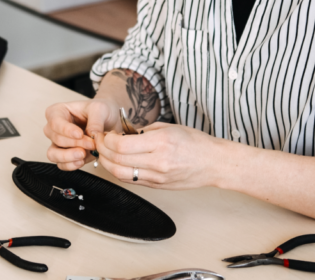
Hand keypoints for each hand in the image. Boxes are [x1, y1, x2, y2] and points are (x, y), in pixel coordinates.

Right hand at [44, 100, 119, 170]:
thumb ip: (95, 120)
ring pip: (53, 154)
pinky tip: (82, 161)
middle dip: (75, 143)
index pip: (55, 122)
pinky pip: (61, 164)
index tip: (80, 134)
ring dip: (68, 156)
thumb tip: (90, 134)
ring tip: (83, 154)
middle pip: (57, 138)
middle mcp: (54, 128)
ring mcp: (58, 143)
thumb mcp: (100, 109)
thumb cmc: (100, 112)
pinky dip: (71, 164)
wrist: (108, 123)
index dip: (66, 130)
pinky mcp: (64, 156)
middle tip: (92, 144)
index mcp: (57, 111)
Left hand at [94, 122, 225, 189]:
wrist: (214, 163)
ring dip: (107, 163)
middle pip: (117, 161)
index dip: (107, 140)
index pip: (122, 145)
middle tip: (99, 142)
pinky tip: (117, 163)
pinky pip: (132, 181)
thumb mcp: (169, 127)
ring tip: (105, 153)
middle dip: (102, 150)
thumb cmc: (196, 142)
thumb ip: (144, 130)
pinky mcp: (158, 186)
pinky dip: (119, 172)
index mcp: (161, 143)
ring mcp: (158, 177)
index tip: (105, 134)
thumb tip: (122, 132)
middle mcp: (158, 162)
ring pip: (121, 174)